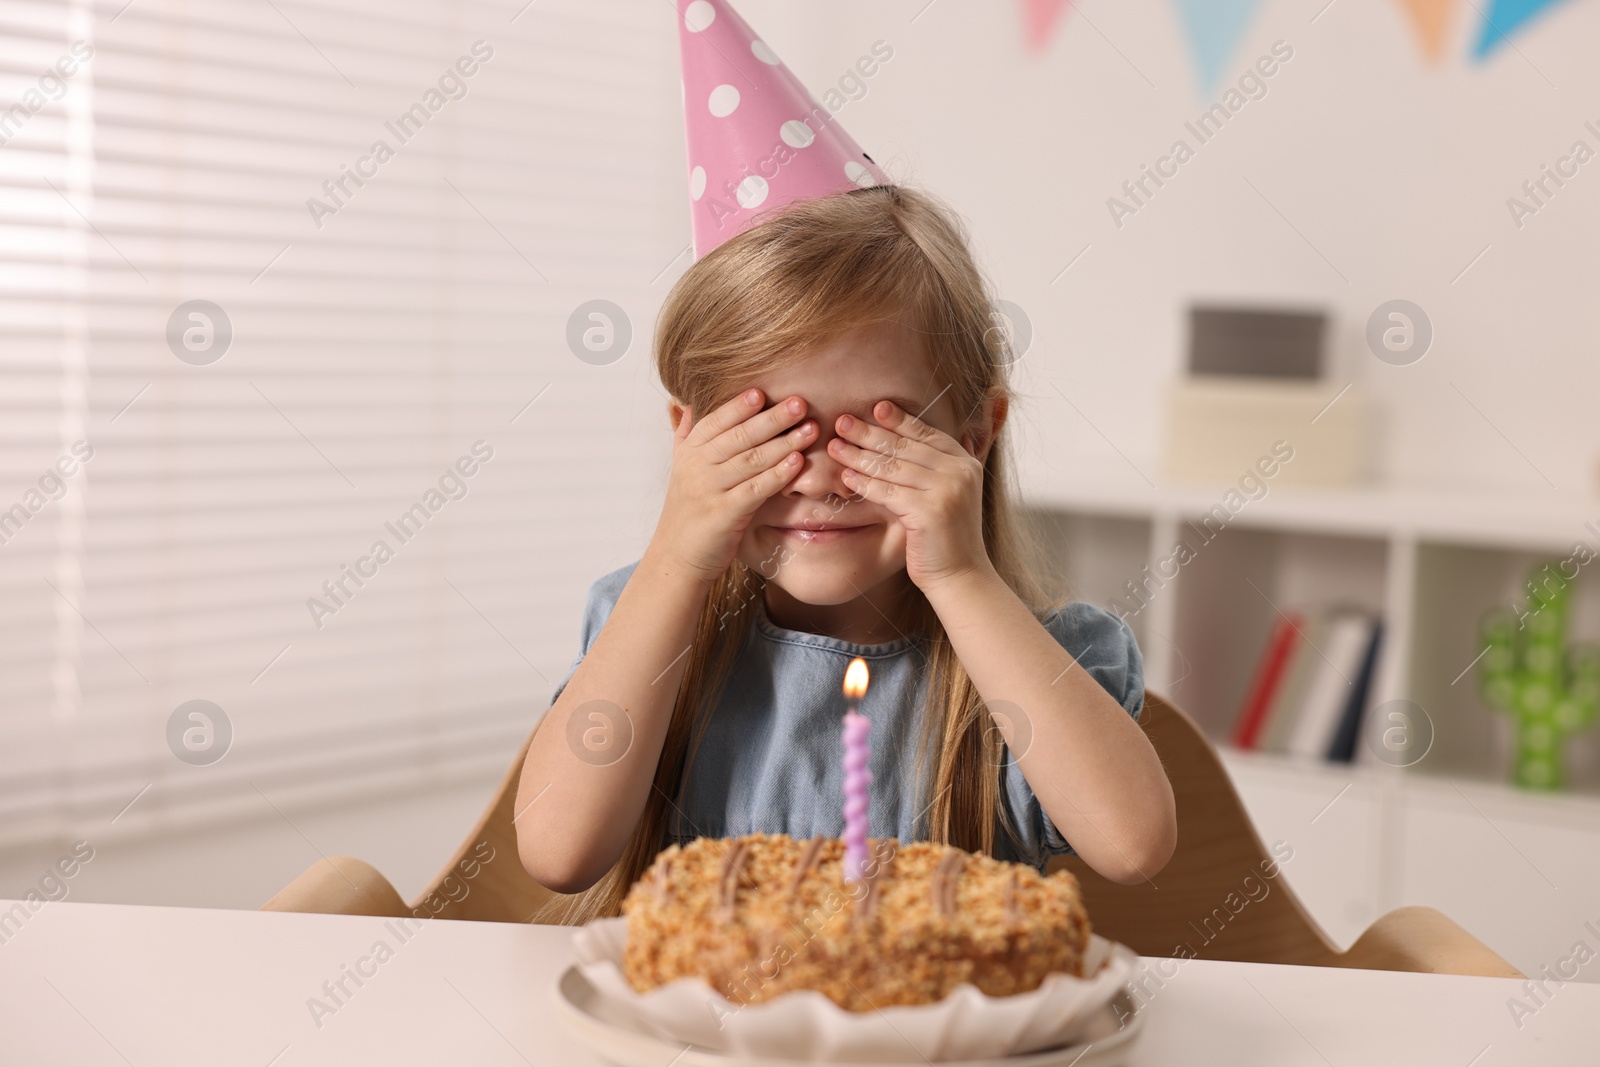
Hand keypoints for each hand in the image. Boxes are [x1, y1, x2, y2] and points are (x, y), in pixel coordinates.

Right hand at [650, 388, 816, 581]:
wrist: (676, 557)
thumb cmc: (687, 512)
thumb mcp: (680, 469)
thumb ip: (684, 435)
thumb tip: (683, 402)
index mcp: (689, 452)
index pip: (716, 421)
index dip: (739, 406)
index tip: (763, 392)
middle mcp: (697, 467)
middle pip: (738, 436)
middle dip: (771, 419)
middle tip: (799, 403)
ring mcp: (709, 490)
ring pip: (750, 460)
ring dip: (783, 443)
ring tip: (810, 429)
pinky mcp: (724, 514)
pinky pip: (756, 489)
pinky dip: (777, 474)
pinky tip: (797, 462)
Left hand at [827, 400, 994, 590]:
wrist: (960, 576)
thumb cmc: (946, 538)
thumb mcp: (949, 494)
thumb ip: (938, 466)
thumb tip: (919, 435)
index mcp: (964, 462)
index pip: (926, 433)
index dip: (899, 420)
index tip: (875, 408)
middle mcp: (959, 471)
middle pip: (905, 446)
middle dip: (870, 433)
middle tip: (842, 422)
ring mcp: (947, 490)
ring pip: (893, 467)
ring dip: (859, 455)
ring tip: (835, 447)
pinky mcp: (930, 511)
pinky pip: (888, 492)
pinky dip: (864, 484)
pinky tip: (845, 477)